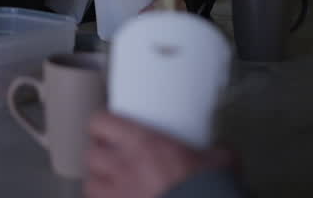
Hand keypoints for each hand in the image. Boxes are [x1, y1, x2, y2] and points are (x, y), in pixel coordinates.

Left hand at [85, 111, 235, 197]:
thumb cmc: (209, 190)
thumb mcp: (220, 162)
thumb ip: (215, 153)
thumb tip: (222, 151)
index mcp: (143, 144)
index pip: (100, 122)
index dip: (102, 124)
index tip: (108, 128)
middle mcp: (123, 167)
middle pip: (91, 153)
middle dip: (99, 155)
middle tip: (112, 157)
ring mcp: (117, 194)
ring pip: (90, 183)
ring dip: (98, 182)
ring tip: (111, 184)